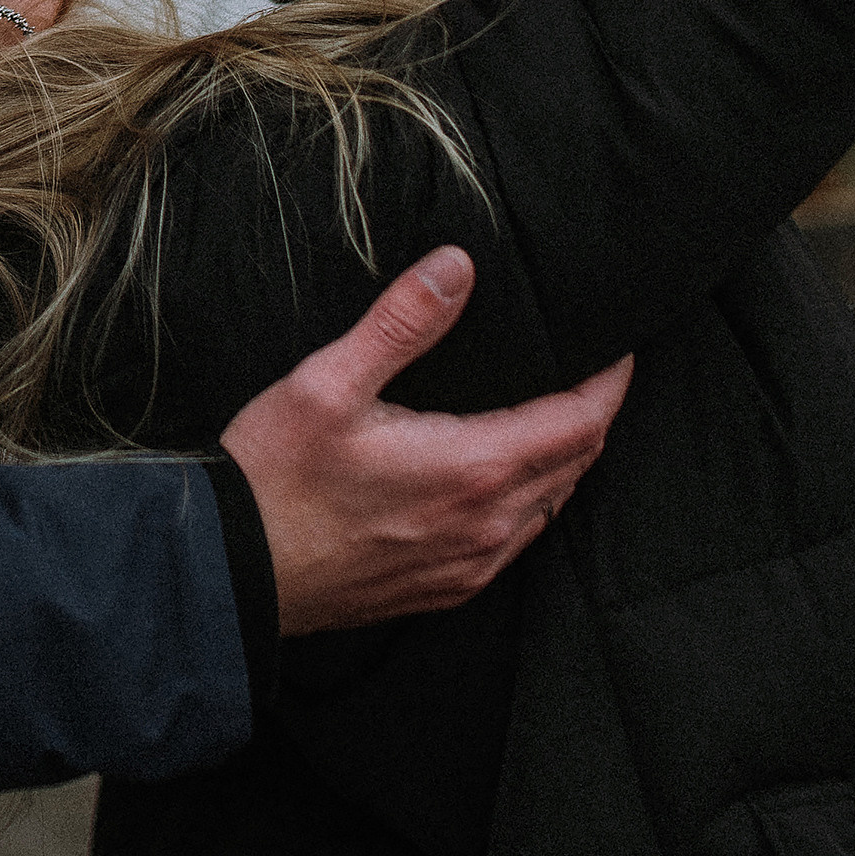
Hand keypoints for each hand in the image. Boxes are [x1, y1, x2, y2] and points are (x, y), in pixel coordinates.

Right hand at [223, 248, 629, 635]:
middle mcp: (487, 525)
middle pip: (576, 465)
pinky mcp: (447, 589)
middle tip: (594, 375)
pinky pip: (518, 542)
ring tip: (557, 420)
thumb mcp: (328, 384)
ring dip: (565, 462)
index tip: (619, 352)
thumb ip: (401, 323)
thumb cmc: (276, 478)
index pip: (580, 423)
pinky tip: (506, 483)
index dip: (610, 384)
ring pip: (551, 508)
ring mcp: (471, 565)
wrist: (235, 572)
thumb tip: (457, 267)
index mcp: (472, 468)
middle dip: (593, 417)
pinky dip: (532, 503)